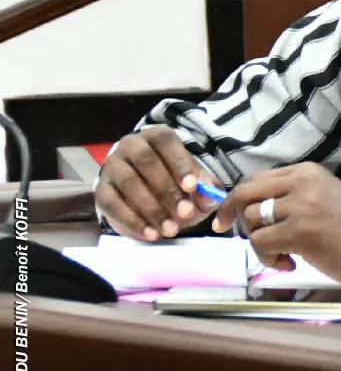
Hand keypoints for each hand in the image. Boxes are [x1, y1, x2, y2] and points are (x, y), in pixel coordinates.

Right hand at [96, 126, 219, 240]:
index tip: (192, 186)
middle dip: (168, 190)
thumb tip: (209, 194)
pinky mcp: (101, 189)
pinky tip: (151, 234)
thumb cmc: (175, 181)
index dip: (180, 163)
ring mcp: (112, 166)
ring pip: (129, 183)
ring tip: (171, 229)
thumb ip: (205, 186)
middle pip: (146, 162)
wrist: (148, 194)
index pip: (166, 141)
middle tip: (185, 213)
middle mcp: (130, 145)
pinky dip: (132, 221)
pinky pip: (112, 204)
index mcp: (156, 136)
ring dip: (152, 209)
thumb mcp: (194, 182)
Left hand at [213, 163, 340, 288]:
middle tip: (228, 232)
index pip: (257, 179)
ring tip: (282, 255)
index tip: (229, 216)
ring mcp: (300, 207)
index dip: (238, 198)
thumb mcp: (324, 197)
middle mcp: (302, 183)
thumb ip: (292, 197)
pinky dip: (267, 258)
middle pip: (245, 193)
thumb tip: (251, 210)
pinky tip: (288, 264)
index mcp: (307, 172)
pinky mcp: (299, 232)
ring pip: (251, 221)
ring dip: (258, 242)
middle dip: (230, 214)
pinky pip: (260, 243)